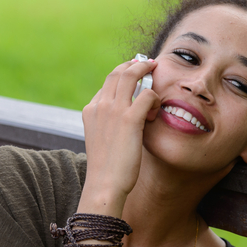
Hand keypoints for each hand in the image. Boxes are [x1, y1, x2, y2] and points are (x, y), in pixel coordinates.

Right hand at [79, 58, 159, 213]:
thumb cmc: (107, 168)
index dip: (121, 76)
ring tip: (155, 69)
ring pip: (130, 75)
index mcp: (90, 111)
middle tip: (147, 62)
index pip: (106, 85)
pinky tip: (156, 112)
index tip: (133, 74)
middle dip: (133, 64)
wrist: (104, 184)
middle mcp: (99, 106)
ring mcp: (113, 110)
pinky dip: (155, 98)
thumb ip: (110, 125)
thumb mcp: (102, 140)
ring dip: (145, 70)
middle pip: (117, 73)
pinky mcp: (129, 119)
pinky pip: (147, 94)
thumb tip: (125, 121)